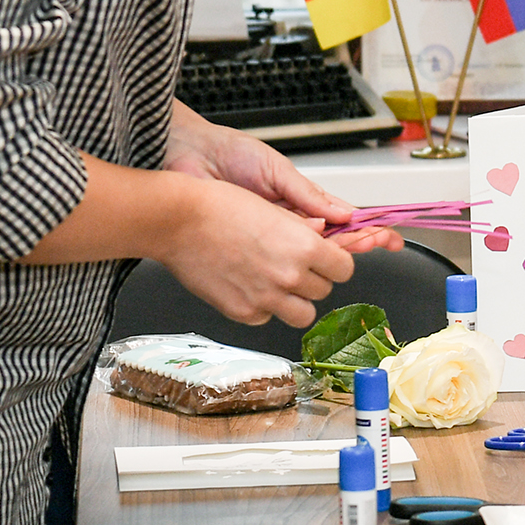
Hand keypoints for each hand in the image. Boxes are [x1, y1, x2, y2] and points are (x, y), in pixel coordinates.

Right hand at [158, 176, 360, 327]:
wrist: (179, 221)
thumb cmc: (221, 206)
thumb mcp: (276, 211)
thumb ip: (305, 234)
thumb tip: (324, 243)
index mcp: (305, 247)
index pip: (344, 269)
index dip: (335, 263)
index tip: (327, 260)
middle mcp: (290, 276)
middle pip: (324, 291)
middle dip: (313, 279)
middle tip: (293, 265)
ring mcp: (267, 299)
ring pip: (303, 315)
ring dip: (295, 301)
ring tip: (277, 282)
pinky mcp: (243, 313)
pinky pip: (268, 318)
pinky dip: (263, 307)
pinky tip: (248, 285)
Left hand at [166, 101, 402, 254]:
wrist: (187, 158)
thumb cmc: (228, 155)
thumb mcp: (276, 170)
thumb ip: (308, 193)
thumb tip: (344, 214)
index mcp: (300, 203)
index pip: (342, 223)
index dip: (367, 233)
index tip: (389, 239)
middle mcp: (288, 227)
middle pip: (334, 247)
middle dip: (355, 244)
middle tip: (372, 242)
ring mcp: (269, 244)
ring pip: (309, 262)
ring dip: (325, 254)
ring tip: (335, 244)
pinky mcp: (247, 257)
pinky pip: (275, 271)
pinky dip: (290, 268)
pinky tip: (298, 263)